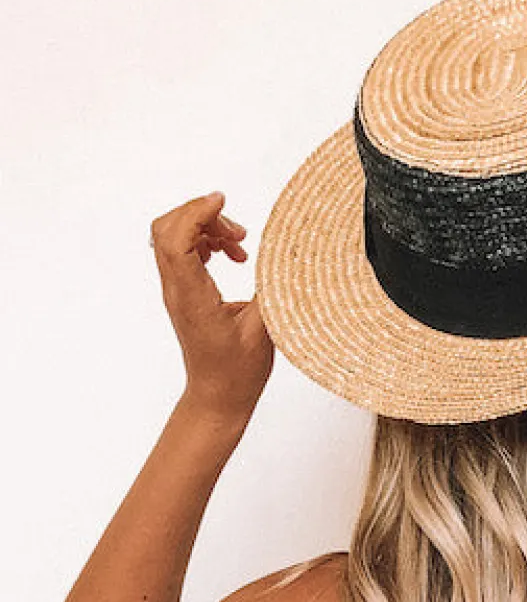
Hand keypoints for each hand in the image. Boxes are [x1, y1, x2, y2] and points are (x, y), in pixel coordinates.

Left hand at [150, 190, 272, 426]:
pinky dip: (203, 242)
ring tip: (238, 245)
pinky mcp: (182, 294)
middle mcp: (176, 290)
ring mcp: (176, 291)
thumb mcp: (263, 329)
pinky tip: (230, 256)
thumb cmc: (239, 373)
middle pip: (166, 229)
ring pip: (172, 237)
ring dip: (204, 228)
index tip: (223, 202)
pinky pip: (180, 252)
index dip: (196, 211)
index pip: (175, 238)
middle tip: (237, 232)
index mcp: (192, 297)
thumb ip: (271, 288)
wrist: (217, 399)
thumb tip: (284, 255)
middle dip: (201, 214)